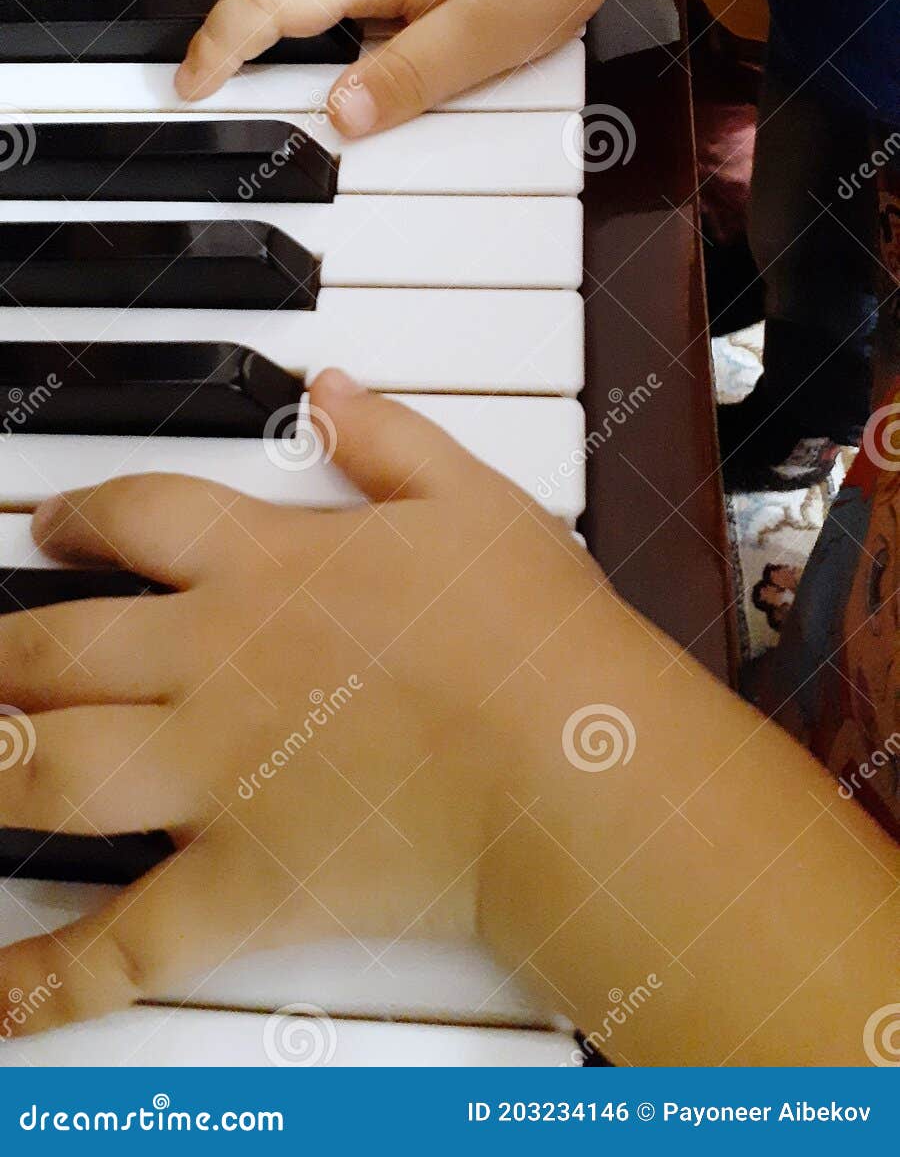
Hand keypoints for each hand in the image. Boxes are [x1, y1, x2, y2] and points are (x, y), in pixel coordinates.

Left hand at [1, 372, 600, 1034]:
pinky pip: (124, 942)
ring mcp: (219, 778)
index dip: (77, 513)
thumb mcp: (473, 499)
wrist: (574, 768)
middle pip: (58, 644)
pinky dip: (50, 979)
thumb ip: (390, 437)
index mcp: (269, 569)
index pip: (137, 516)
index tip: (53, 524)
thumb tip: (330, 388)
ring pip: (52, 773)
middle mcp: (219, 667)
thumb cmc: (537, 638)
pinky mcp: (245, 884)